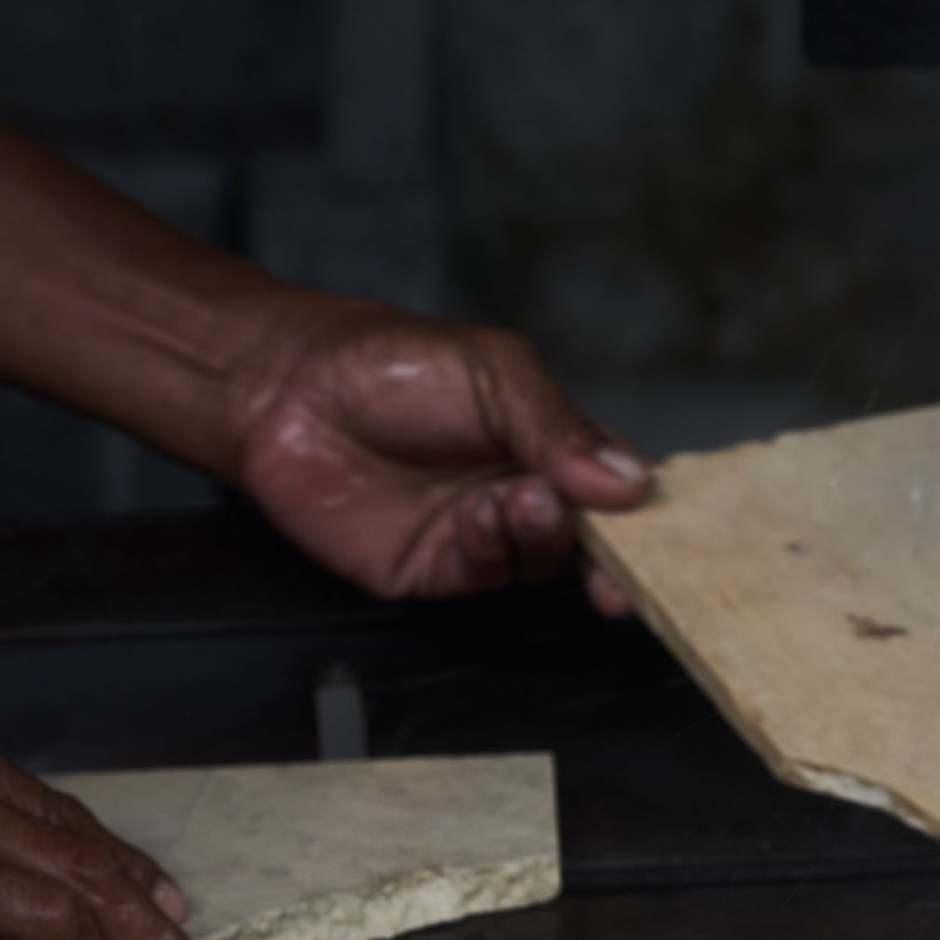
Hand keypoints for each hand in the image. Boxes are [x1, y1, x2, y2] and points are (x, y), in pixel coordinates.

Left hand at [223, 298, 649, 608]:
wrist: (286, 392)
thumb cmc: (386, 362)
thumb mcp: (492, 374)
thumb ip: (558, 427)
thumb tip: (629, 481)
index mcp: (544, 440)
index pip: (612, 485)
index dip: (639, 513)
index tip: (654, 531)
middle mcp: (518, 490)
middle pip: (588, 538)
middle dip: (604, 549)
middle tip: (602, 545)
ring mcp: (478, 533)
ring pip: (540, 561)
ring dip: (541, 537)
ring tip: (522, 500)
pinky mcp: (434, 569)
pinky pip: (485, 577)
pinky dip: (493, 550)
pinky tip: (479, 516)